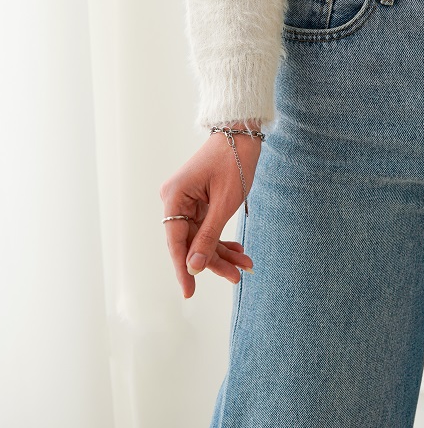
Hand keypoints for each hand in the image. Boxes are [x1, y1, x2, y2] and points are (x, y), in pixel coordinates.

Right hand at [159, 131, 261, 298]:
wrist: (241, 134)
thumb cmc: (234, 162)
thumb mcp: (224, 203)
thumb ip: (208, 236)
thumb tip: (193, 267)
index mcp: (174, 196)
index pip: (175, 241)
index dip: (183, 268)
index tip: (189, 292)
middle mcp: (175, 200)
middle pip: (190, 242)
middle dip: (213, 260)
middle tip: (237, 276)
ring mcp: (186, 201)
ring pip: (200, 237)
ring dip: (221, 252)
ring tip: (245, 266)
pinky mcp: (197, 201)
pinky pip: (206, 227)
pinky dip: (221, 239)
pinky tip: (238, 252)